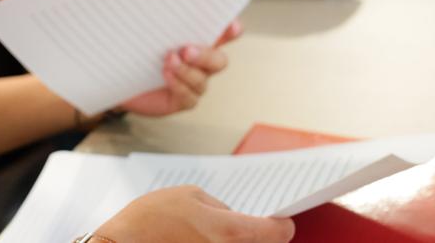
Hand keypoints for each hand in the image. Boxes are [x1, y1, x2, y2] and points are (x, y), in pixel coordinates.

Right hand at [94, 185, 294, 242]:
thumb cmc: (150, 221)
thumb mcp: (188, 195)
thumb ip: (218, 205)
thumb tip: (230, 216)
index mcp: (229, 231)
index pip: (275, 232)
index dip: (282, 225)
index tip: (283, 222)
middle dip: (259, 236)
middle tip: (255, 227)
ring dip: (236, 241)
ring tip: (215, 232)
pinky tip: (203, 238)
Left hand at [118, 20, 241, 116]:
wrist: (116, 73)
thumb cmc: (133, 43)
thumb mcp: (143, 24)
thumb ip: (155, 9)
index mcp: (197, 39)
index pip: (223, 34)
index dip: (231, 30)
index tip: (231, 25)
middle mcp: (200, 62)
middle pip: (219, 61)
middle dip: (206, 55)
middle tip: (187, 49)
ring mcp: (192, 82)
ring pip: (203, 80)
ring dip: (187, 70)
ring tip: (168, 59)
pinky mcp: (181, 99)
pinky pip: (189, 96)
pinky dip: (179, 85)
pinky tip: (166, 75)